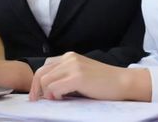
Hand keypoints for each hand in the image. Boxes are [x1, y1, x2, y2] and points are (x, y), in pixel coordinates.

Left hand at [29, 52, 150, 101]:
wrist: (123, 82)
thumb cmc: (104, 82)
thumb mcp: (81, 74)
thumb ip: (66, 76)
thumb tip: (48, 89)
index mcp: (69, 57)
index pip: (44, 67)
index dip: (37, 81)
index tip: (37, 94)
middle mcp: (69, 58)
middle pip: (40, 72)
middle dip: (35, 88)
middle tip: (36, 100)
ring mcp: (73, 66)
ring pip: (45, 80)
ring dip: (46, 93)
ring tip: (55, 99)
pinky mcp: (78, 77)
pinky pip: (55, 87)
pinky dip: (55, 95)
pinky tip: (62, 98)